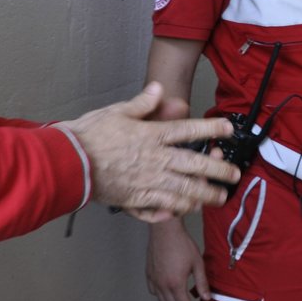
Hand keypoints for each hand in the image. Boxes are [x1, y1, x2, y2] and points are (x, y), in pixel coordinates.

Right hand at [63, 83, 237, 222]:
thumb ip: (141, 103)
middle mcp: (155, 160)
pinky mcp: (135, 200)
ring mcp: (147, 182)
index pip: (188, 130)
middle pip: (194, 165)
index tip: (228, 130)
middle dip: (218, 170)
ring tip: (218, 198)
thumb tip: (157, 89)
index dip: (211, 129)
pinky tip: (184, 211)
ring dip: (204, 196)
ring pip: (184, 192)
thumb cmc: (89, 135)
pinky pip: (161, 208)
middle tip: (234, 175)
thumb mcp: (116, 111)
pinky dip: (175, 211)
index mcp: (151, 136)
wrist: (68, 162)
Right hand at [146, 218, 207, 300]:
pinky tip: (167, 290)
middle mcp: (163, 285)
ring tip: (181, 300)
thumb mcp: (197, 263)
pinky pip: (153, 291)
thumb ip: (202, 283)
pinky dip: (161, 295)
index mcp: (176, 284)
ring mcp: (154, 280)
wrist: (165, 231)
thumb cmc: (182, 244)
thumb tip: (206, 298)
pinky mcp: (149, 274)